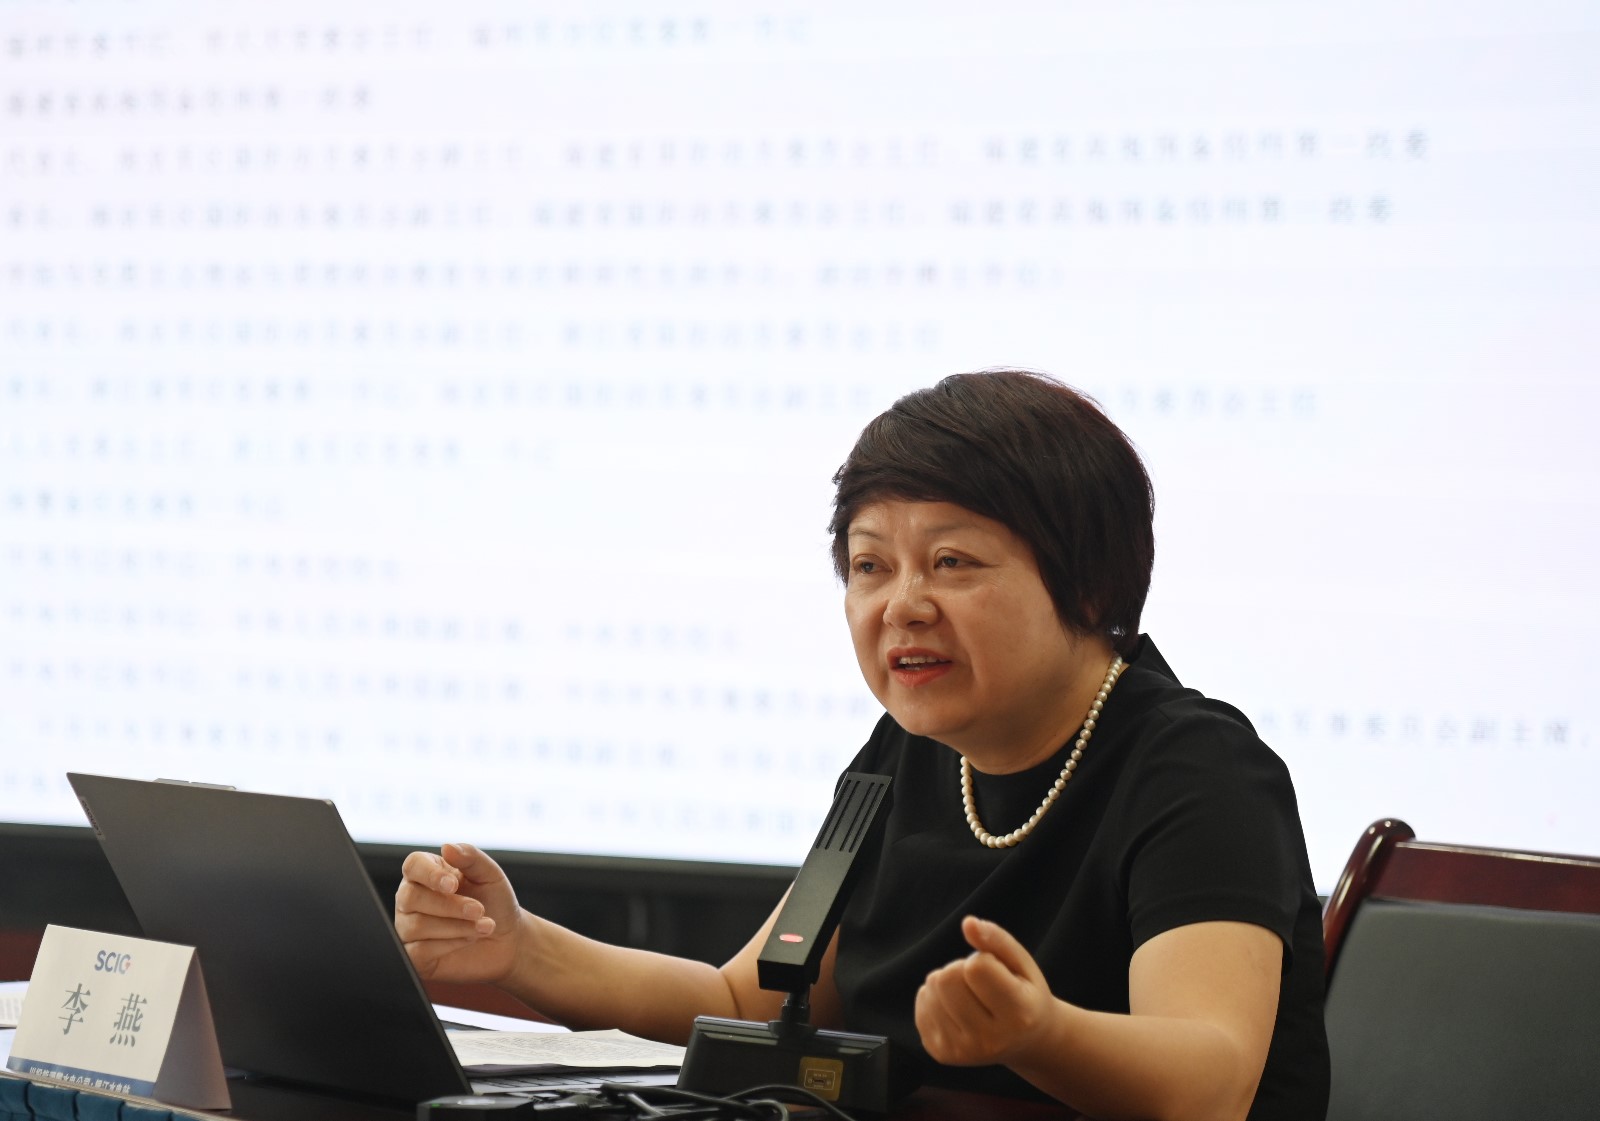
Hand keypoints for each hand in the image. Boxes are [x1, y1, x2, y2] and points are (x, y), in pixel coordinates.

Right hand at [395, 842, 522, 984]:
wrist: (508, 940)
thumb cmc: (496, 903)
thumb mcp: (490, 875)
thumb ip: (470, 857)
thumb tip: (447, 847)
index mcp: (427, 873)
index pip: (413, 866)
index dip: (430, 875)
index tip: (453, 884)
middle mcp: (412, 899)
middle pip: (412, 897)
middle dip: (450, 905)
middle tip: (479, 910)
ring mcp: (409, 927)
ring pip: (416, 925)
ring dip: (456, 926)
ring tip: (484, 926)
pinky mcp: (415, 956)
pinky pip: (418, 951)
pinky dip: (449, 945)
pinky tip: (469, 940)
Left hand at [914, 915, 1057, 1066]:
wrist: (1026, 1043)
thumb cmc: (1025, 994)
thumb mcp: (1023, 964)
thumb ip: (998, 939)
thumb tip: (968, 923)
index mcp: (1018, 1015)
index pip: (976, 968)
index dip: (982, 959)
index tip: (997, 972)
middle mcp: (990, 1040)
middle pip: (947, 978)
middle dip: (959, 968)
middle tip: (979, 982)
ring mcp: (962, 1051)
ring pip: (930, 989)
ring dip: (946, 982)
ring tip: (969, 995)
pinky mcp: (941, 1053)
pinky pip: (921, 1005)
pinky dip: (935, 997)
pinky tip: (956, 1008)